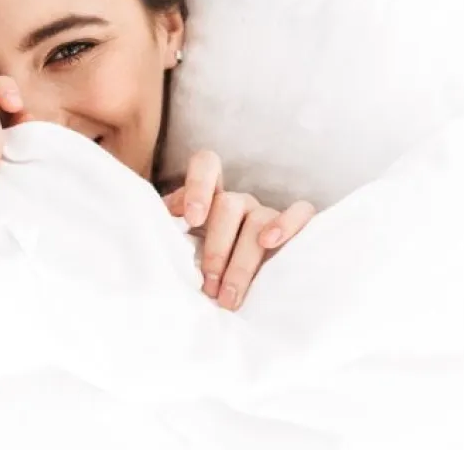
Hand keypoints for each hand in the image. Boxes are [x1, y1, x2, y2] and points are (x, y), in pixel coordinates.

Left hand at [163, 150, 315, 310]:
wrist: (238, 295)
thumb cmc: (206, 273)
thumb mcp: (184, 253)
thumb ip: (171, 234)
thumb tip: (162, 224)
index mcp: (212, 200)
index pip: (207, 165)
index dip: (198, 185)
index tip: (191, 219)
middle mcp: (240, 203)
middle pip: (229, 205)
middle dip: (216, 249)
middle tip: (208, 286)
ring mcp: (268, 213)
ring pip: (259, 221)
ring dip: (241, 262)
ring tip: (228, 296)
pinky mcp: (299, 227)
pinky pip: (301, 212)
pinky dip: (286, 224)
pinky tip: (269, 243)